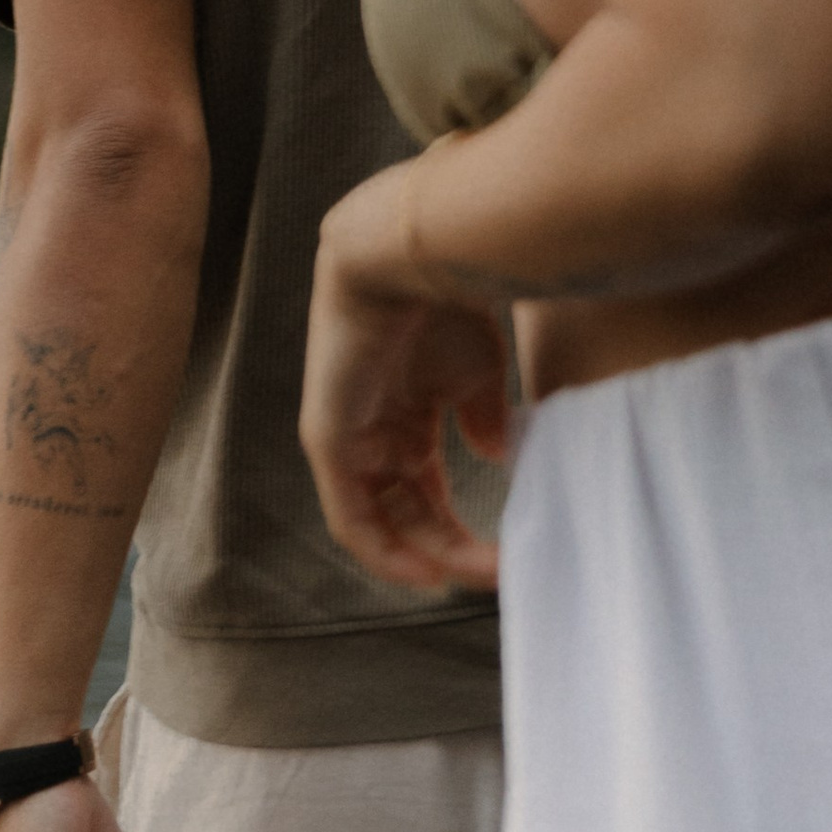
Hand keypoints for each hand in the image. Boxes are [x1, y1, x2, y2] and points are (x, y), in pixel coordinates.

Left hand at [300, 161, 509, 591]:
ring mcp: (345, 438)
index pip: (423, 492)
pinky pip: (351, 515)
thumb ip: (483, 417)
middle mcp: (369, 433)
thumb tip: (493, 457)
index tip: (502, 557)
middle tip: (497, 574)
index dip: (458, 531)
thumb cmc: (444, 302)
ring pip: (380, 522)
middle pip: (404, 513)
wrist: (407, 254)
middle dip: (450, 549)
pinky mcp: (329, 438)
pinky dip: (384, 550)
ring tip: (469, 577)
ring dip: (425, 555)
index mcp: (401, 417)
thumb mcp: (475, 371)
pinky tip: (424, 570)